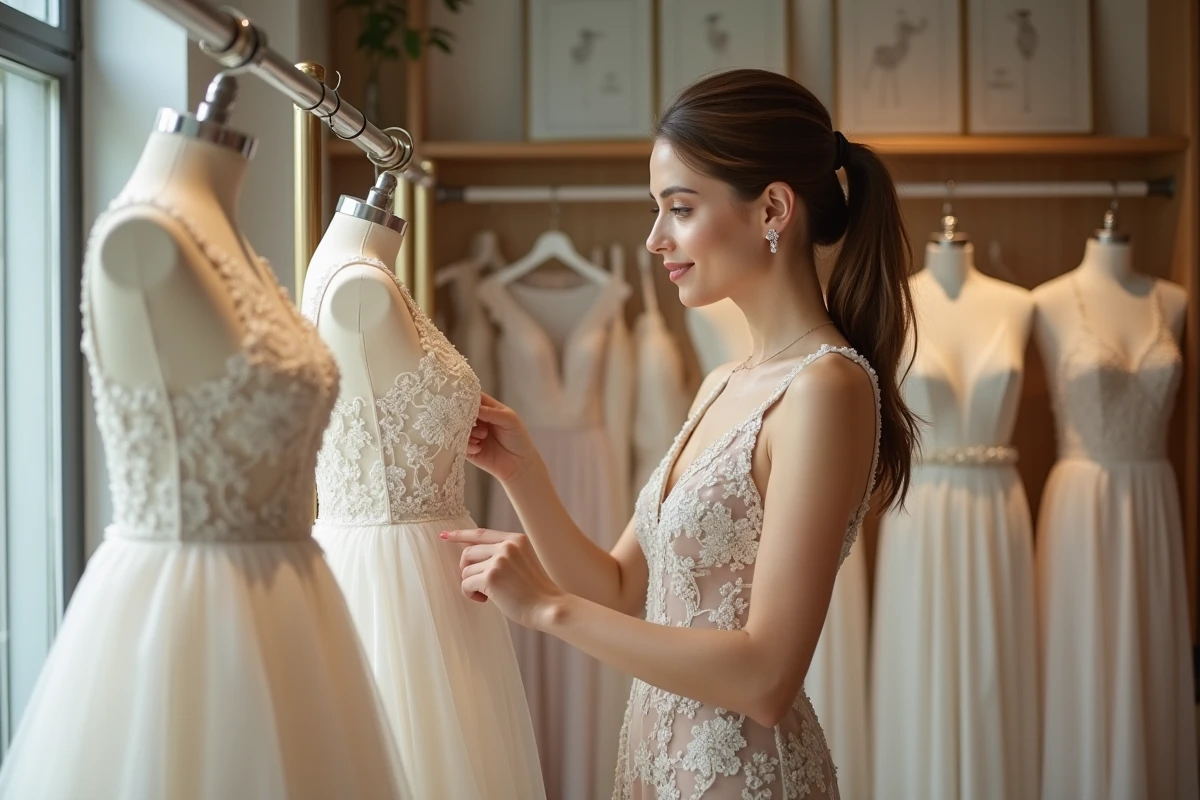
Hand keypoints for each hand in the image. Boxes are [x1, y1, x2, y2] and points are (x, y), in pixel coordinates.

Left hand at [440, 528, 566, 629]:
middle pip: (468, 553)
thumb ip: (502, 554)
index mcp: (515, 539)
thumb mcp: (523, 562)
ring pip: (466, 571)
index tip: (445, 535)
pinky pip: (466, 585)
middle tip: (479, 584)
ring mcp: (499, 561)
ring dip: (472, 585)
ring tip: (490, 595)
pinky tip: (486, 600)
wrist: (548, 607)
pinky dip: (471, 595)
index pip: (481, 533)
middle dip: (467, 570)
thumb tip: (470, 556)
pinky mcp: (491, 577)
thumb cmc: (535, 591)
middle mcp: (507, 546)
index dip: (460, 534)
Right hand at [465, 393, 538, 483]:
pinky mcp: (469, 450)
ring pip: (459, 429)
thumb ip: (492, 412)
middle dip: (464, 416)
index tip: (460, 399)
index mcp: (488, 409)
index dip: (466, 397)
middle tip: (472, 421)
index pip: (473, 398)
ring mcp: (472, 435)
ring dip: (469, 432)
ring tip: (483, 437)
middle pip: (461, 413)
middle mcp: (477, 421)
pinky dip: (467, 445)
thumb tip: (474, 407)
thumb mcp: (510, 420)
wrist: (520, 465)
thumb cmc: (518, 439)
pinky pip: (459, 445)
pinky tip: (478, 448)